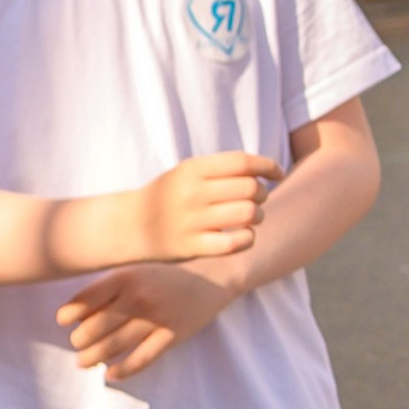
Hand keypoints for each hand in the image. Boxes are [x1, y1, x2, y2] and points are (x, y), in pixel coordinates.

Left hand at [57, 260, 239, 380]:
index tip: (63, 322)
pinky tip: (111, 374)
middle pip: (95, 327)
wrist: (215, 273)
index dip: (68, 314)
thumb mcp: (137, 269)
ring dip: (93, 358)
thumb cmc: (167, 271)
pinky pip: (143, 359)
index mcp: (126, 276)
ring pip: (114, 346)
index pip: (86, 300)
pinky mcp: (173, 335)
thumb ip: (110, 287)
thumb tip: (76, 315)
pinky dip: (123, 370)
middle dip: (79, 340)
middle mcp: (139, 297)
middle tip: (76, 344)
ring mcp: (157, 318)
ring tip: (83, 362)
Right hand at [138, 150, 278, 261]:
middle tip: (258, 199)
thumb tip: (267, 171)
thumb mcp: (188, 173)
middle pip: (250, 188)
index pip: (242, 162)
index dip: (267, 166)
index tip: (278, 174)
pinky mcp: (192, 247)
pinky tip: (244, 235)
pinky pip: (235, 242)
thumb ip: (222, 169)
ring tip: (252, 217)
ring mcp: (191, 221)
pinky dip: (248, 238)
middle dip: (263, 193)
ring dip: (259, 216)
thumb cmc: (170, 196)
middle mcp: (192, 193)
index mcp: (192, 169)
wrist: (130, 225)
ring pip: (248, 214)